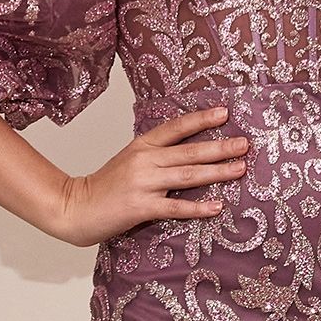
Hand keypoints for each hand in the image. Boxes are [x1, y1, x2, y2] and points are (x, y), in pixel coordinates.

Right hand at [53, 106, 247, 245]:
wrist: (76, 207)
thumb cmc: (105, 187)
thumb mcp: (130, 160)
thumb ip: (156, 155)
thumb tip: (189, 151)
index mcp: (142, 146)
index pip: (176, 128)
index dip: (200, 120)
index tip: (224, 113)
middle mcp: (145, 161)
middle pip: (189, 151)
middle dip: (220, 147)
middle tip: (245, 144)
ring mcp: (144, 184)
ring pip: (188, 175)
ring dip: (217, 172)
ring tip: (240, 168)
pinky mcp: (142, 207)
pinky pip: (176, 207)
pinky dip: (198, 208)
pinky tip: (217, 207)